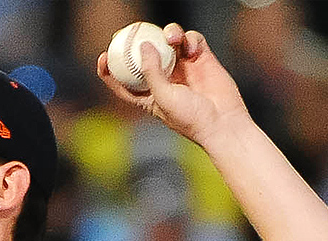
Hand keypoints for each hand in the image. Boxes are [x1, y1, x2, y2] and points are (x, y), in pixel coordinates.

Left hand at [96, 23, 250, 144]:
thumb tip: (144, 46)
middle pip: (145, 55)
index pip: (123, 81)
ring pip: (169, 42)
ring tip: (172, 38)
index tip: (104, 56)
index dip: (110, 69)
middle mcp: (164, 79)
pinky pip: (191, 41)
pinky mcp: (201, 59)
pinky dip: (190, 39)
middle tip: (132, 30)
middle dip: (137, 41)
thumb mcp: (163, 97)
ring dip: (169, 34)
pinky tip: (191, 48)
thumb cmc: (191, 118)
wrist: (223, 123)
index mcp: (148, 94)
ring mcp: (183, 67)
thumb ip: (151, 71)